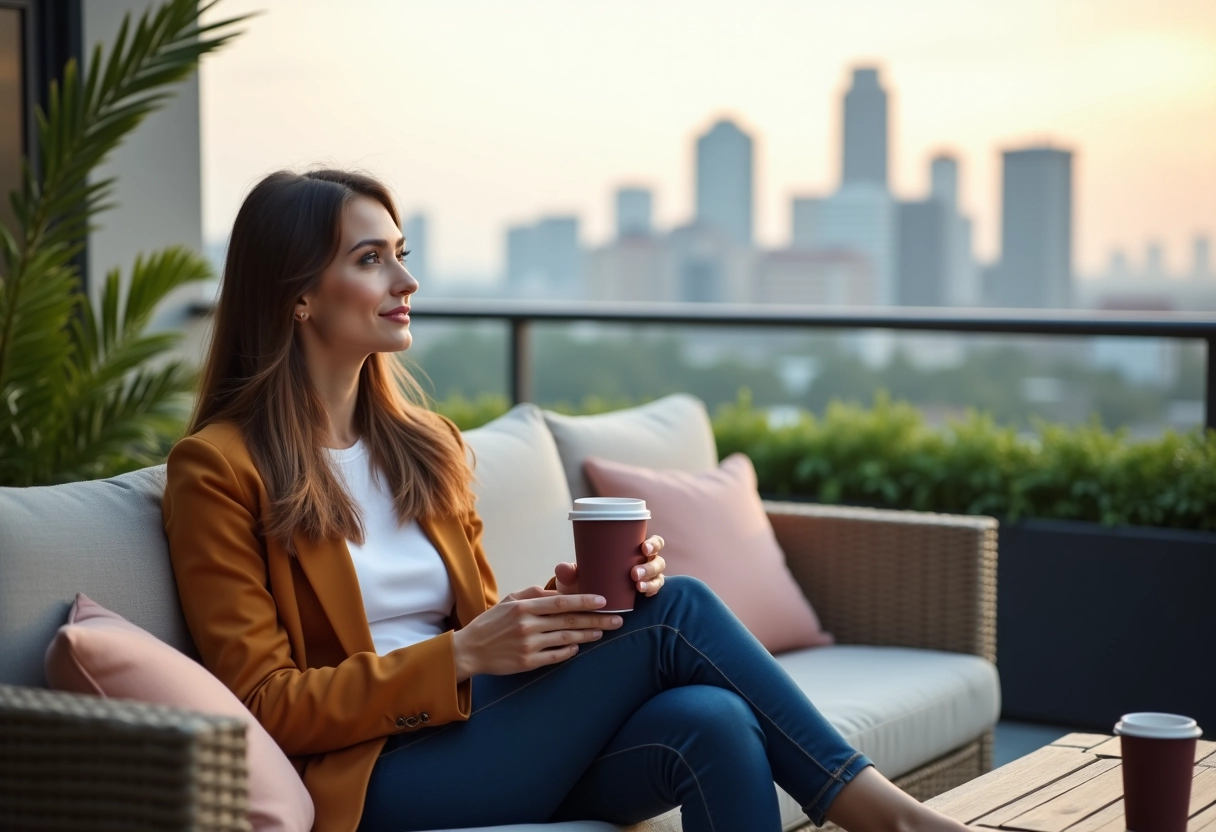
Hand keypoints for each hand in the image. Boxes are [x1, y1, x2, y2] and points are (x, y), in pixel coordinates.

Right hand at [451, 591, 622, 681]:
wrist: (470, 649)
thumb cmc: (492, 622)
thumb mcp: (509, 600)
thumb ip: (534, 593)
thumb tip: (558, 592)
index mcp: (524, 606)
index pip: (561, 602)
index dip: (584, 601)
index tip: (603, 601)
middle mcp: (527, 624)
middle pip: (569, 620)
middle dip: (596, 620)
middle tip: (616, 620)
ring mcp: (528, 645)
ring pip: (566, 638)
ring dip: (587, 634)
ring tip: (602, 632)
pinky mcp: (528, 662)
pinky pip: (555, 656)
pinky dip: (569, 650)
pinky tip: (578, 645)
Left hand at [553, 534, 666, 597]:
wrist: (584, 604)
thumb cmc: (584, 581)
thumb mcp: (575, 577)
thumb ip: (569, 573)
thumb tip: (562, 568)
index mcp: (632, 551)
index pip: (652, 543)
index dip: (653, 543)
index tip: (643, 547)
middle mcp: (643, 563)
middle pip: (657, 560)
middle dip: (650, 566)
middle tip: (634, 573)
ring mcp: (646, 579)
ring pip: (658, 576)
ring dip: (651, 580)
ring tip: (637, 586)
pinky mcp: (644, 594)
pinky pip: (655, 591)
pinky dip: (652, 592)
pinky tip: (645, 595)